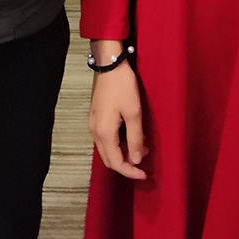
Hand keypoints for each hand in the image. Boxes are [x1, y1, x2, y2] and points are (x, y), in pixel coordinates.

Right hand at [88, 61, 147, 179]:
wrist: (109, 64)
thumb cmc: (122, 86)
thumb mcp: (134, 113)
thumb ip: (135, 138)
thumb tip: (135, 159)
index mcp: (104, 133)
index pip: (116, 163)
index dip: (130, 172)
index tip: (144, 174)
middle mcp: (95, 131)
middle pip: (108, 159)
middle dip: (126, 164)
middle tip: (143, 162)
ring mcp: (93, 123)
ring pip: (106, 149)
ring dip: (122, 153)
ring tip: (141, 147)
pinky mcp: (96, 116)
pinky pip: (105, 138)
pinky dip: (117, 143)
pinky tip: (130, 136)